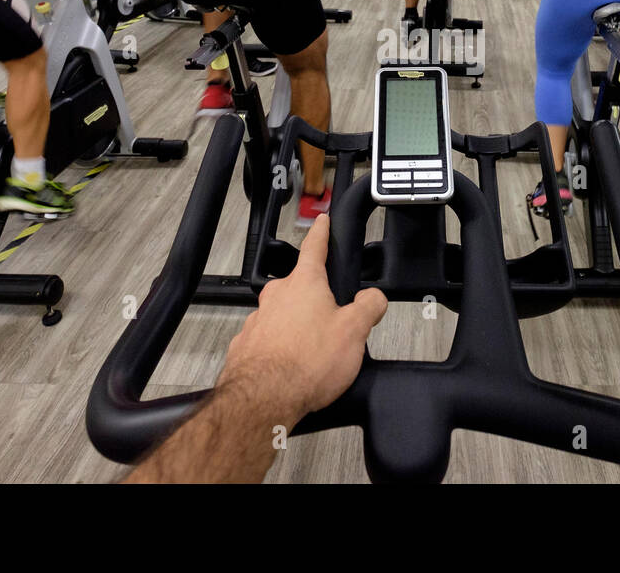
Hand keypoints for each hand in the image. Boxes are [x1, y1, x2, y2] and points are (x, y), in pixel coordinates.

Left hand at [216, 215, 387, 419]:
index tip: (321, 221)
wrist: (264, 397)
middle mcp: (277, 296)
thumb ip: (368, 307)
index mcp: (304, 283)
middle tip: (333, 324)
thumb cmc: (306, 363)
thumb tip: (373, 298)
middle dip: (316, 301)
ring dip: (298, 329)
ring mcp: (258, 320)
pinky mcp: (247, 344)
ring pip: (284, 316)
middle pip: (300, 288)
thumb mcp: (355, 331)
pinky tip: (293, 369)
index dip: (321, 232)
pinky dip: (281, 350)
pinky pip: (269, 341)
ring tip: (314, 356)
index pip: (314, 247)